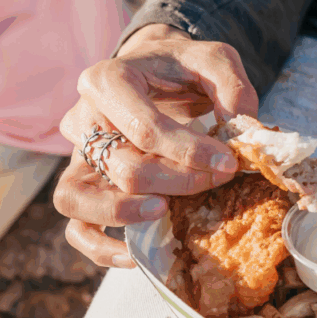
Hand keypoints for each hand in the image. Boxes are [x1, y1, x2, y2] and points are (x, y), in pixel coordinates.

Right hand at [54, 24, 257, 266]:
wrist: (157, 72)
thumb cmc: (183, 69)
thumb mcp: (213, 60)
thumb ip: (231, 85)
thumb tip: (241, 126)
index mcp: (108, 81)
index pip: (144, 127)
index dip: (190, 152)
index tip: (229, 162)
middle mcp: (82, 119)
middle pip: (121, 167)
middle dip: (177, 181)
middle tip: (215, 179)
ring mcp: (79, 156)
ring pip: (76, 198)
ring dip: (125, 214)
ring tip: (165, 212)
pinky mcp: (82, 185)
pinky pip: (75, 226)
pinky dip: (99, 247)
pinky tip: (136, 257)